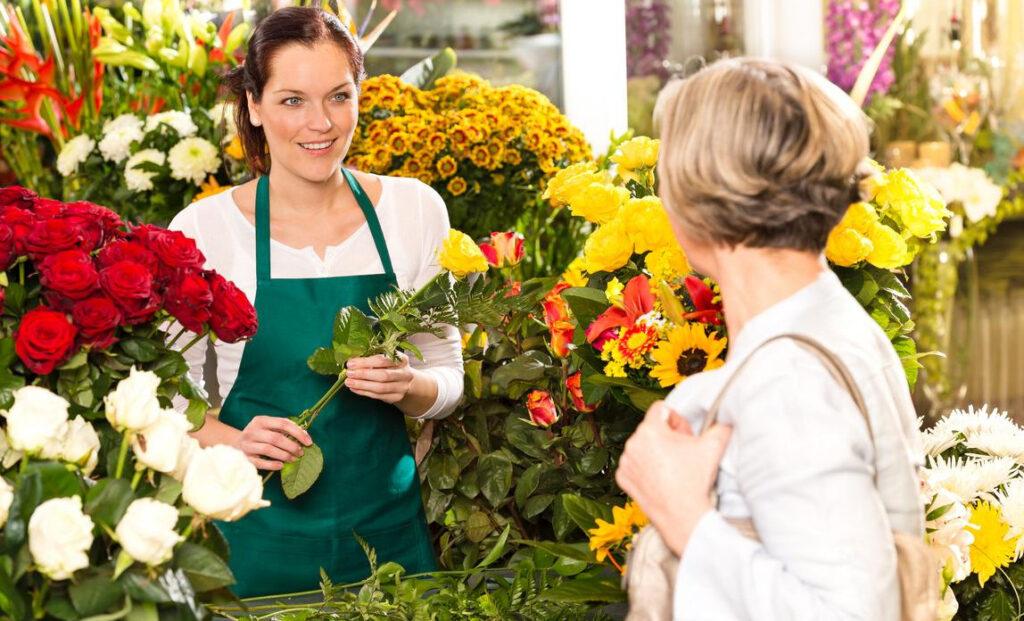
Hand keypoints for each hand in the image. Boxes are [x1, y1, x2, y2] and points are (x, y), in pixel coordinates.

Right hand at [234, 415, 312, 470]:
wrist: (234, 443)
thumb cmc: (259, 435)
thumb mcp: (268, 426)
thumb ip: (284, 429)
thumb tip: (305, 435)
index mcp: (261, 420)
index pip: (283, 423)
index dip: (298, 433)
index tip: (309, 442)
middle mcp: (252, 431)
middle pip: (276, 438)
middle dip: (292, 446)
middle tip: (301, 453)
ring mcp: (247, 444)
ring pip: (268, 450)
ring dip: (284, 455)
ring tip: (293, 459)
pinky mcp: (244, 457)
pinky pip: (259, 462)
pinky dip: (272, 465)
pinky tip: (281, 466)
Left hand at [345, 353, 414, 403]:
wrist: (406, 381)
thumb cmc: (392, 366)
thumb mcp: (387, 358)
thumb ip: (373, 358)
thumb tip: (353, 361)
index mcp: (402, 360)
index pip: (383, 360)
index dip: (365, 362)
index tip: (351, 363)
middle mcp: (404, 374)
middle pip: (383, 375)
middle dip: (363, 374)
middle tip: (349, 373)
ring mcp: (401, 387)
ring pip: (380, 388)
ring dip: (362, 385)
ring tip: (349, 382)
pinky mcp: (395, 397)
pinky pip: (378, 396)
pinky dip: (364, 392)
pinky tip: (354, 388)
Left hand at [615, 401, 731, 556]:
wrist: (683, 516)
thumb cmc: (695, 481)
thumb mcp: (713, 447)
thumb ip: (720, 426)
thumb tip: (726, 419)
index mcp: (650, 430)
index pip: (660, 409)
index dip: (676, 420)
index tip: (685, 436)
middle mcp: (632, 443)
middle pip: (651, 428)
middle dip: (667, 436)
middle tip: (682, 453)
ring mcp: (625, 462)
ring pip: (641, 446)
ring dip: (655, 451)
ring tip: (672, 467)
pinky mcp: (622, 478)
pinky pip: (633, 464)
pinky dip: (644, 468)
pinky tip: (659, 478)